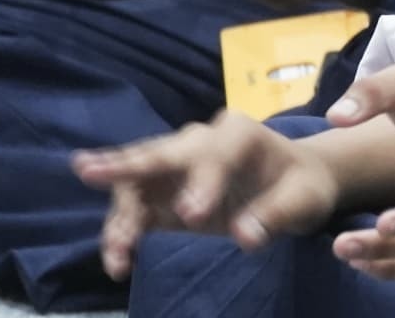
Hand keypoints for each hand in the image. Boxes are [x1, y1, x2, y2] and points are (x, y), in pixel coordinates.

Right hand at [78, 111, 343, 277]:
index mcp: (238, 133)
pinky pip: (134, 213)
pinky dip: (122, 234)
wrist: (295, 186)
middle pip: (159, 153)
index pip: (214, 153)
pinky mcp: (161, 197)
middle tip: (88, 171)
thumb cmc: (303, 186)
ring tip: (117, 248)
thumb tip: (246, 236)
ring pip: (136, 184)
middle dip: (126, 164)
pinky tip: (118, 262)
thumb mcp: (305, 200)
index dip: (202, 181)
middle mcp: (199, 142)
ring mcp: (174, 168)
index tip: (193, 215)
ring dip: (120, 215)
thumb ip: (277, 215)